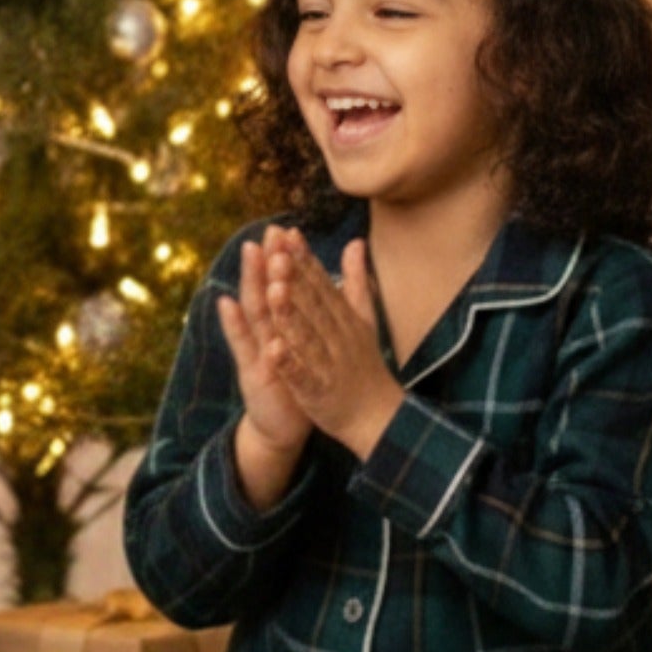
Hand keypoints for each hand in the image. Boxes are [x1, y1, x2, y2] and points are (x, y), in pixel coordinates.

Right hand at [216, 230, 314, 508]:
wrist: (283, 426)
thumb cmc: (295, 379)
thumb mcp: (300, 343)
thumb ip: (304, 312)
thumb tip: (311, 285)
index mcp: (281, 326)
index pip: (282, 286)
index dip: (283, 259)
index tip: (286, 229)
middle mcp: (264, 333)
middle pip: (263, 292)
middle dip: (263, 263)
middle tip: (264, 233)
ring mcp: (255, 351)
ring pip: (252, 313)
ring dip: (251, 284)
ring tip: (252, 258)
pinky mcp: (251, 373)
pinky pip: (243, 348)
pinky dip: (236, 327)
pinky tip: (229, 306)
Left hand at [261, 236, 402, 459]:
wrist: (379, 417)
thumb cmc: (365, 365)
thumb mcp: (365, 318)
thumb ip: (356, 280)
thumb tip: (355, 242)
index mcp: (344, 318)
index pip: (321, 283)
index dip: (304, 259)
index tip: (287, 234)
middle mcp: (338, 336)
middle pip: (313, 304)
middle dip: (295, 278)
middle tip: (276, 252)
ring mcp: (329, 364)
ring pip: (307, 336)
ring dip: (290, 314)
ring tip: (272, 291)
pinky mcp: (320, 392)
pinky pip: (303, 377)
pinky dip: (289, 364)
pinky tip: (272, 351)